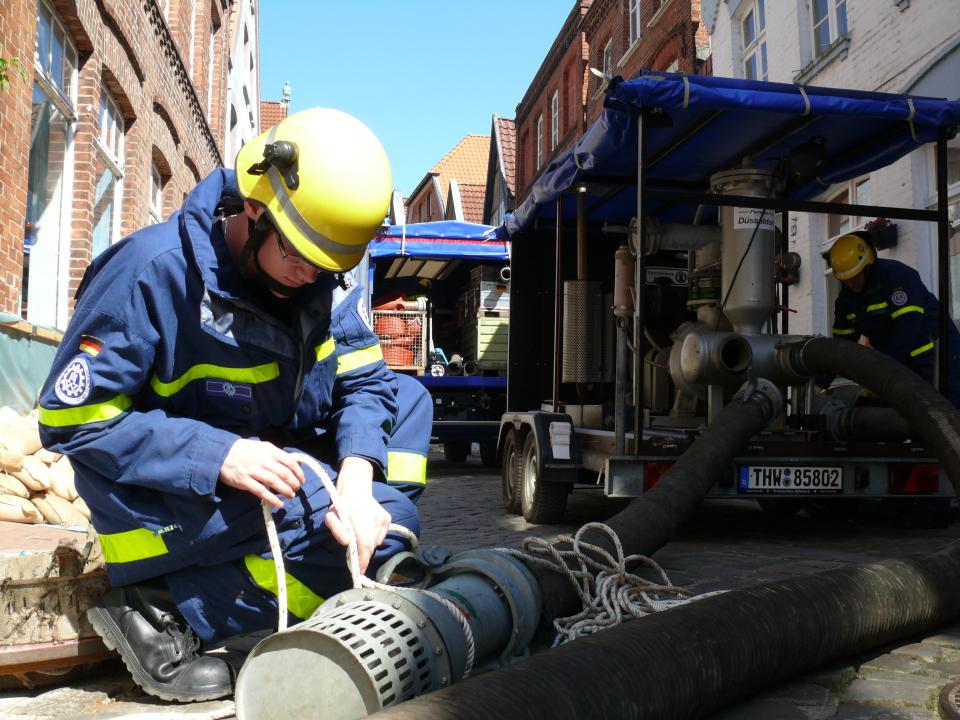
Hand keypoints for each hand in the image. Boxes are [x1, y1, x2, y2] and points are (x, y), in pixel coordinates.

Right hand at [219, 438, 304, 508]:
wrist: (221, 453)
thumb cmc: (244, 450)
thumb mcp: (262, 447)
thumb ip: (276, 454)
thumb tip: (295, 462)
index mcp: (269, 450)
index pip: (290, 461)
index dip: (298, 472)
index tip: (302, 479)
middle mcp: (263, 460)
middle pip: (284, 473)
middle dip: (294, 483)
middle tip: (297, 489)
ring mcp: (253, 470)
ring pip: (275, 482)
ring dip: (286, 491)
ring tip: (291, 496)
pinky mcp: (244, 481)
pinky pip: (261, 492)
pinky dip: (272, 499)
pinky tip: (279, 504)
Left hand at [324, 457, 390, 572]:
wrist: (357, 489)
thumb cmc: (341, 506)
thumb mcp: (331, 516)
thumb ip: (336, 529)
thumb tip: (346, 543)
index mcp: (358, 516)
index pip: (364, 543)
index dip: (362, 559)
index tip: (360, 571)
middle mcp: (373, 516)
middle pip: (371, 546)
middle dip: (364, 556)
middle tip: (357, 559)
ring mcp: (383, 517)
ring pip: (376, 542)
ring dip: (368, 545)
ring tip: (360, 536)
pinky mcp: (388, 518)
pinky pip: (381, 537)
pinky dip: (374, 538)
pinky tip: (368, 530)